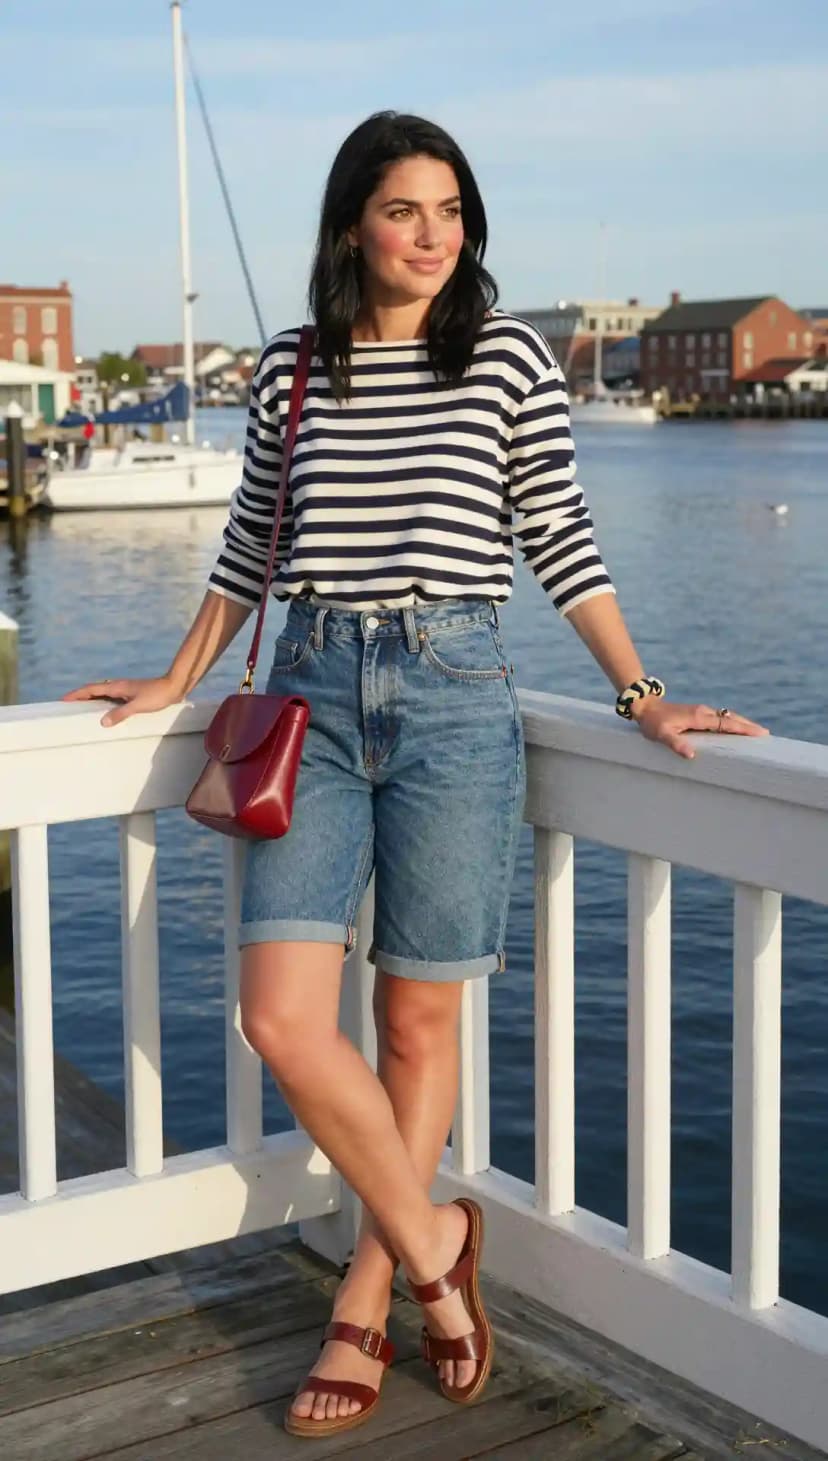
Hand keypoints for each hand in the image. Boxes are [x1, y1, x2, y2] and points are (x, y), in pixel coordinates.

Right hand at [61, 674, 184, 727]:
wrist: (174, 687)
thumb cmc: (157, 695)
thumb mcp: (137, 706)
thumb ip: (120, 714)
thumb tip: (102, 722)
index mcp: (116, 687)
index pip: (91, 689)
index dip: (77, 694)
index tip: (64, 699)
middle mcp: (118, 686)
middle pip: (94, 690)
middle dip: (80, 696)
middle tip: (69, 704)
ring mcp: (125, 689)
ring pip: (103, 693)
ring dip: (92, 698)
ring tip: (83, 707)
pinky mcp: (132, 693)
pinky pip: (112, 697)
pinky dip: (103, 702)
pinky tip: (106, 709)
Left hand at [631, 699, 768, 759]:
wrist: (645, 707)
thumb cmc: (653, 723)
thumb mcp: (661, 735)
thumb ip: (675, 744)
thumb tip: (691, 755)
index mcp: (699, 717)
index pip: (726, 724)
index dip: (743, 728)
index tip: (760, 732)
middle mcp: (703, 712)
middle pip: (731, 718)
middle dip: (748, 725)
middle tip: (765, 734)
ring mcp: (701, 711)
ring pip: (726, 716)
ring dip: (741, 723)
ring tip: (755, 732)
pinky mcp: (698, 713)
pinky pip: (720, 718)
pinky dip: (731, 722)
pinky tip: (735, 728)